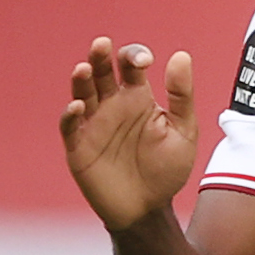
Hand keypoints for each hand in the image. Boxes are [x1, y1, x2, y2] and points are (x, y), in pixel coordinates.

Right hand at [60, 38, 196, 233]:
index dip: (134, 56)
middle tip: (102, 44)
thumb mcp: (184, 132)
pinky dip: (71, 115)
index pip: (130, 66)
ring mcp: (94, 125)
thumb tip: (180, 55)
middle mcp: (113, 106)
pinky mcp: (79, 147)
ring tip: (85, 68)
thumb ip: (182, 96)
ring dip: (82, 79)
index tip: (143, 62)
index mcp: (138, 98)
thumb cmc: (166, 170)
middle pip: (102, 72)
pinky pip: (70, 126)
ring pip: (82, 93)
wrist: (149, 210)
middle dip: (101, 57)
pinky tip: (78, 106)